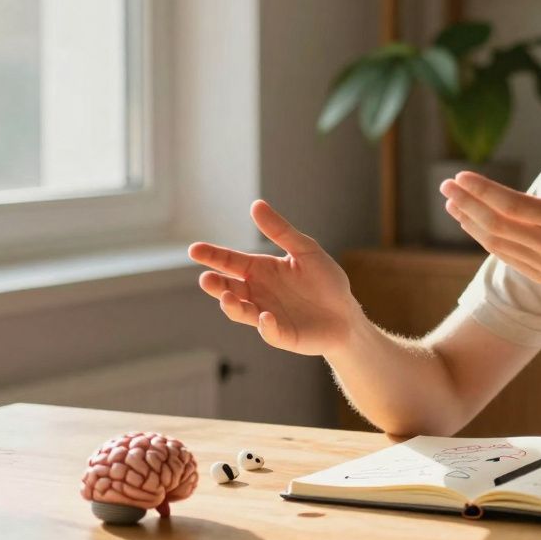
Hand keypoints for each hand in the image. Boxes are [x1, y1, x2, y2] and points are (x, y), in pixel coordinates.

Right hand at [188, 200, 363, 355]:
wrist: (347, 314)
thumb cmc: (325, 281)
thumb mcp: (305, 249)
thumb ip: (280, 231)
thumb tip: (256, 205)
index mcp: (261, 271)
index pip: (230, 261)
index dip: (213, 255)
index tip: (194, 249)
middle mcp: (258, 294)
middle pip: (229, 288)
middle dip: (216, 285)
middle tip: (206, 279)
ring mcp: (267, 315)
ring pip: (242, 312)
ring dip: (232, 306)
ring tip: (227, 297)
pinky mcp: (283, 334)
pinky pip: (269, 331)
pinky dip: (265, 325)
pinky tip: (266, 316)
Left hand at [439, 141, 540, 304]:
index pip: (514, 205)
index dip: (483, 191)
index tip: (462, 176)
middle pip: (496, 223)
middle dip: (466, 203)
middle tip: (446, 185)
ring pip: (494, 241)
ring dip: (469, 220)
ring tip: (450, 201)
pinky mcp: (538, 274)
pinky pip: (502, 255)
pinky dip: (481, 237)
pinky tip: (471, 223)